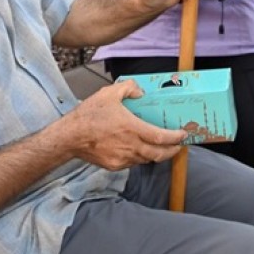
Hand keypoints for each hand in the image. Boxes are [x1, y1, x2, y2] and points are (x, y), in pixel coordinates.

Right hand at [65, 82, 185, 169]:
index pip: (161, 137)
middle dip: (172, 151)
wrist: (70, 137)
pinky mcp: (114, 165)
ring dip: (156, 154)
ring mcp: (123, 158)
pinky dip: (140, 157)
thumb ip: (128, 88)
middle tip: (178, 145)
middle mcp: (130, 146)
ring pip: (146, 160)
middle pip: (158, 154)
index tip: (183, 134)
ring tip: (161, 147)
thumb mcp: (109, 93)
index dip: (175, 138)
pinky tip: (140, 150)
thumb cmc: (89, 116)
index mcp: (132, 128)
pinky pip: (133, 163)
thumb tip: (140, 91)